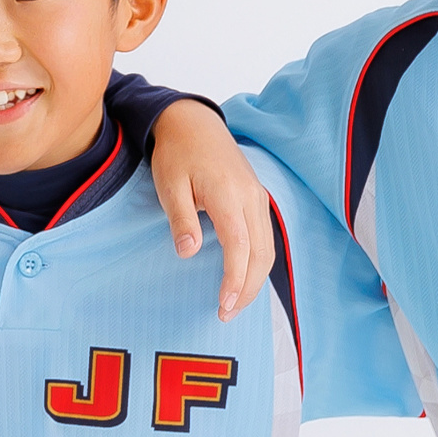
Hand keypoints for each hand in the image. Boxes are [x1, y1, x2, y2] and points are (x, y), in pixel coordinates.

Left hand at [150, 101, 275, 322]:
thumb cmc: (177, 153)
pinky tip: (242, 277)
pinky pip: (265, 237)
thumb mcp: (169, 186)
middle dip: (247, 289)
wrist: (193, 122)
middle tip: (225, 314)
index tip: (223, 305)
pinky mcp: (257, 198)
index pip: (240, 247)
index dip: (234, 280)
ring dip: (254, 279)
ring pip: (268, 248)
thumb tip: (189, 253)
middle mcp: (252, 197)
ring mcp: (258, 197)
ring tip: (233, 304)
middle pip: (261, 254)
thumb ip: (181, 219)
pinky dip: (257, 262)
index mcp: (229, 195)